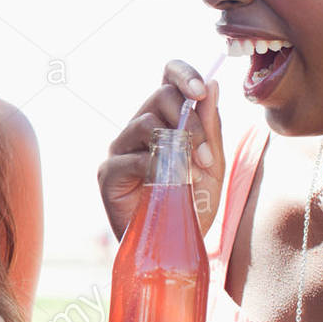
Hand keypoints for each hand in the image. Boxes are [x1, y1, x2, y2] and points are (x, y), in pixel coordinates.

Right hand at [98, 61, 223, 240]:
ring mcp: (120, 149)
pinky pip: (134, 157)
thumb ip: (211, 127)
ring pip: (146, 123)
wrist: (176, 247)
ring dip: (178, 146)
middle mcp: (138, 128)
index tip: (201, 92)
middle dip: (190, 123)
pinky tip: (173, 185)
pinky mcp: (109, 173)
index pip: (167, 77)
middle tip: (205, 155)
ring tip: (193, 175)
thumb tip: (213, 84)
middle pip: (159, 96)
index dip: (183, 74)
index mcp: (164, 119)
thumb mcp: (211, 164)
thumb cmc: (192, 205)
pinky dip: (158, 168)